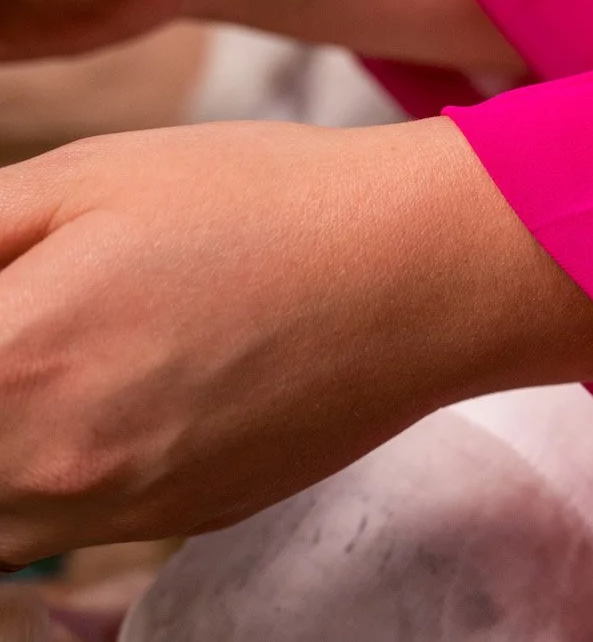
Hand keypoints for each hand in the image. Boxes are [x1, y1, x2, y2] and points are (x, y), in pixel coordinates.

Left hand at [0, 118, 592, 565]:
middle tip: (15, 323)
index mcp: (6, 368)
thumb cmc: (264, 201)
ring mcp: (115, 515)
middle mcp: (47, 473)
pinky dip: (42, 475)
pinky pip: (55, 532)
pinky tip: (101, 389)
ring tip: (41, 360)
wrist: (430, 271)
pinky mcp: (174, 524)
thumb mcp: (80, 181)